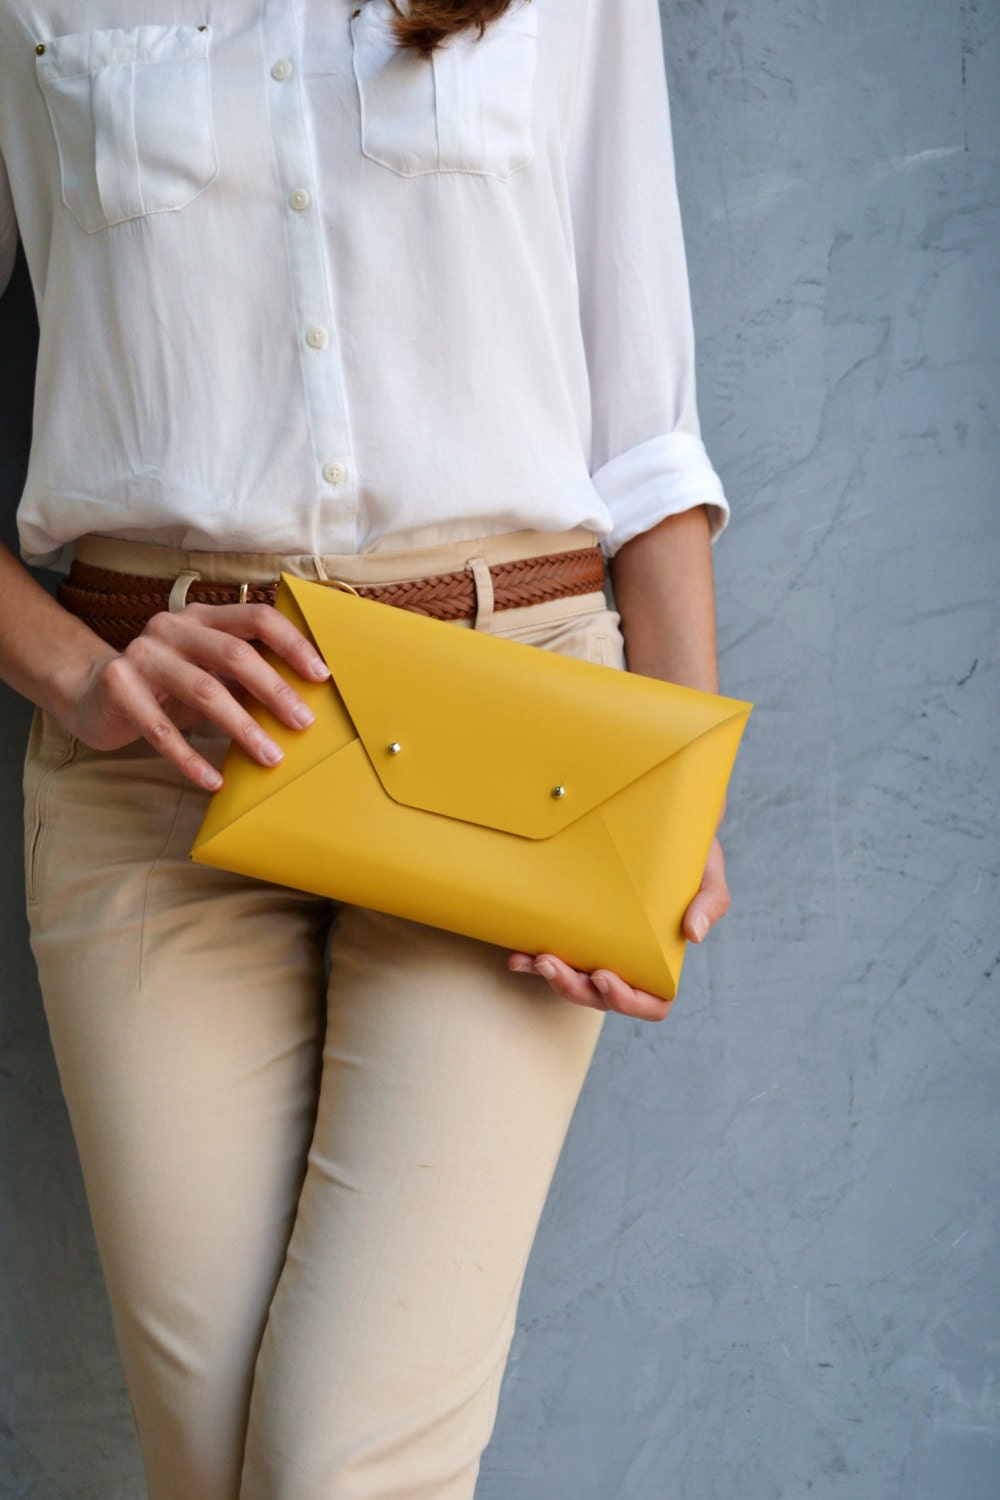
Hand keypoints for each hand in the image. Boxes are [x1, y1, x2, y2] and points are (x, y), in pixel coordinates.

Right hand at [61, 603, 330, 789]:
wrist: (93, 693)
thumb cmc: (167, 686)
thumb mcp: (209, 673)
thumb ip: (246, 676)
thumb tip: (304, 699)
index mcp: (203, 617)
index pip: (257, 617)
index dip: (293, 644)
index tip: (322, 676)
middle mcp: (172, 627)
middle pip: (234, 654)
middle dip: (275, 690)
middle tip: (304, 724)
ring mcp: (142, 654)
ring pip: (204, 690)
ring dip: (243, 728)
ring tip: (270, 757)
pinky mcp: (119, 687)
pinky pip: (160, 730)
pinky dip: (190, 759)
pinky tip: (214, 781)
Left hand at [507, 832, 730, 1020]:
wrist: (662, 828)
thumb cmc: (688, 860)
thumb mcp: (708, 877)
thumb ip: (710, 903)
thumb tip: (694, 935)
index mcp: (662, 962)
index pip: (652, 1003)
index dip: (626, 1001)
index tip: (605, 976)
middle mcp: (630, 963)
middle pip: (602, 998)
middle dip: (574, 988)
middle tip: (552, 964)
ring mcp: (601, 952)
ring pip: (575, 984)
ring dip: (550, 978)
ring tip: (534, 959)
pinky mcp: (577, 936)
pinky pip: (554, 959)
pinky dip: (533, 963)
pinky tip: (518, 956)